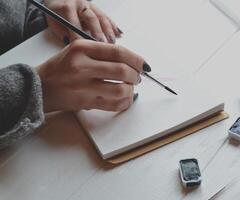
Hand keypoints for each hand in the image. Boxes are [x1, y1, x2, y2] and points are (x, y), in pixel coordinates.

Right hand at [36, 40, 150, 112]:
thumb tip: (130, 61)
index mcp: (81, 48)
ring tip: (130, 88)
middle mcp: (82, 66)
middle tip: (137, 77)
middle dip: (136, 75)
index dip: (136, 59)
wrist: (39, 87)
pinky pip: (113, 104)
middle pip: (122, 70)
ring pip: (120, 89)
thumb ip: (101, 53)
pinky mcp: (84, 102)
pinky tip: (125, 99)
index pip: (118, 52)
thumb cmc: (60, 69)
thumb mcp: (77, 51)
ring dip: (131, 90)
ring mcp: (83, 86)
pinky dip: (125, 102)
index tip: (144, 65)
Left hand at [44, 0, 121, 43]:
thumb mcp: (54, 23)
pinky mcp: (97, 8)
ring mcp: (91, 6)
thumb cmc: (57, 14)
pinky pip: (107, 17)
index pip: (74, 24)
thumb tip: (72, 44)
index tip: (83, 48)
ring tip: (113, 43)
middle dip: (98, 33)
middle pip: (91, 19)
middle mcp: (80, 4)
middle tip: (102, 45)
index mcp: (67, 8)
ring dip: (109, 31)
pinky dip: (114, 26)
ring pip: (102, 17)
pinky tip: (119, 34)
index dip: (79, 37)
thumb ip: (62, 33)